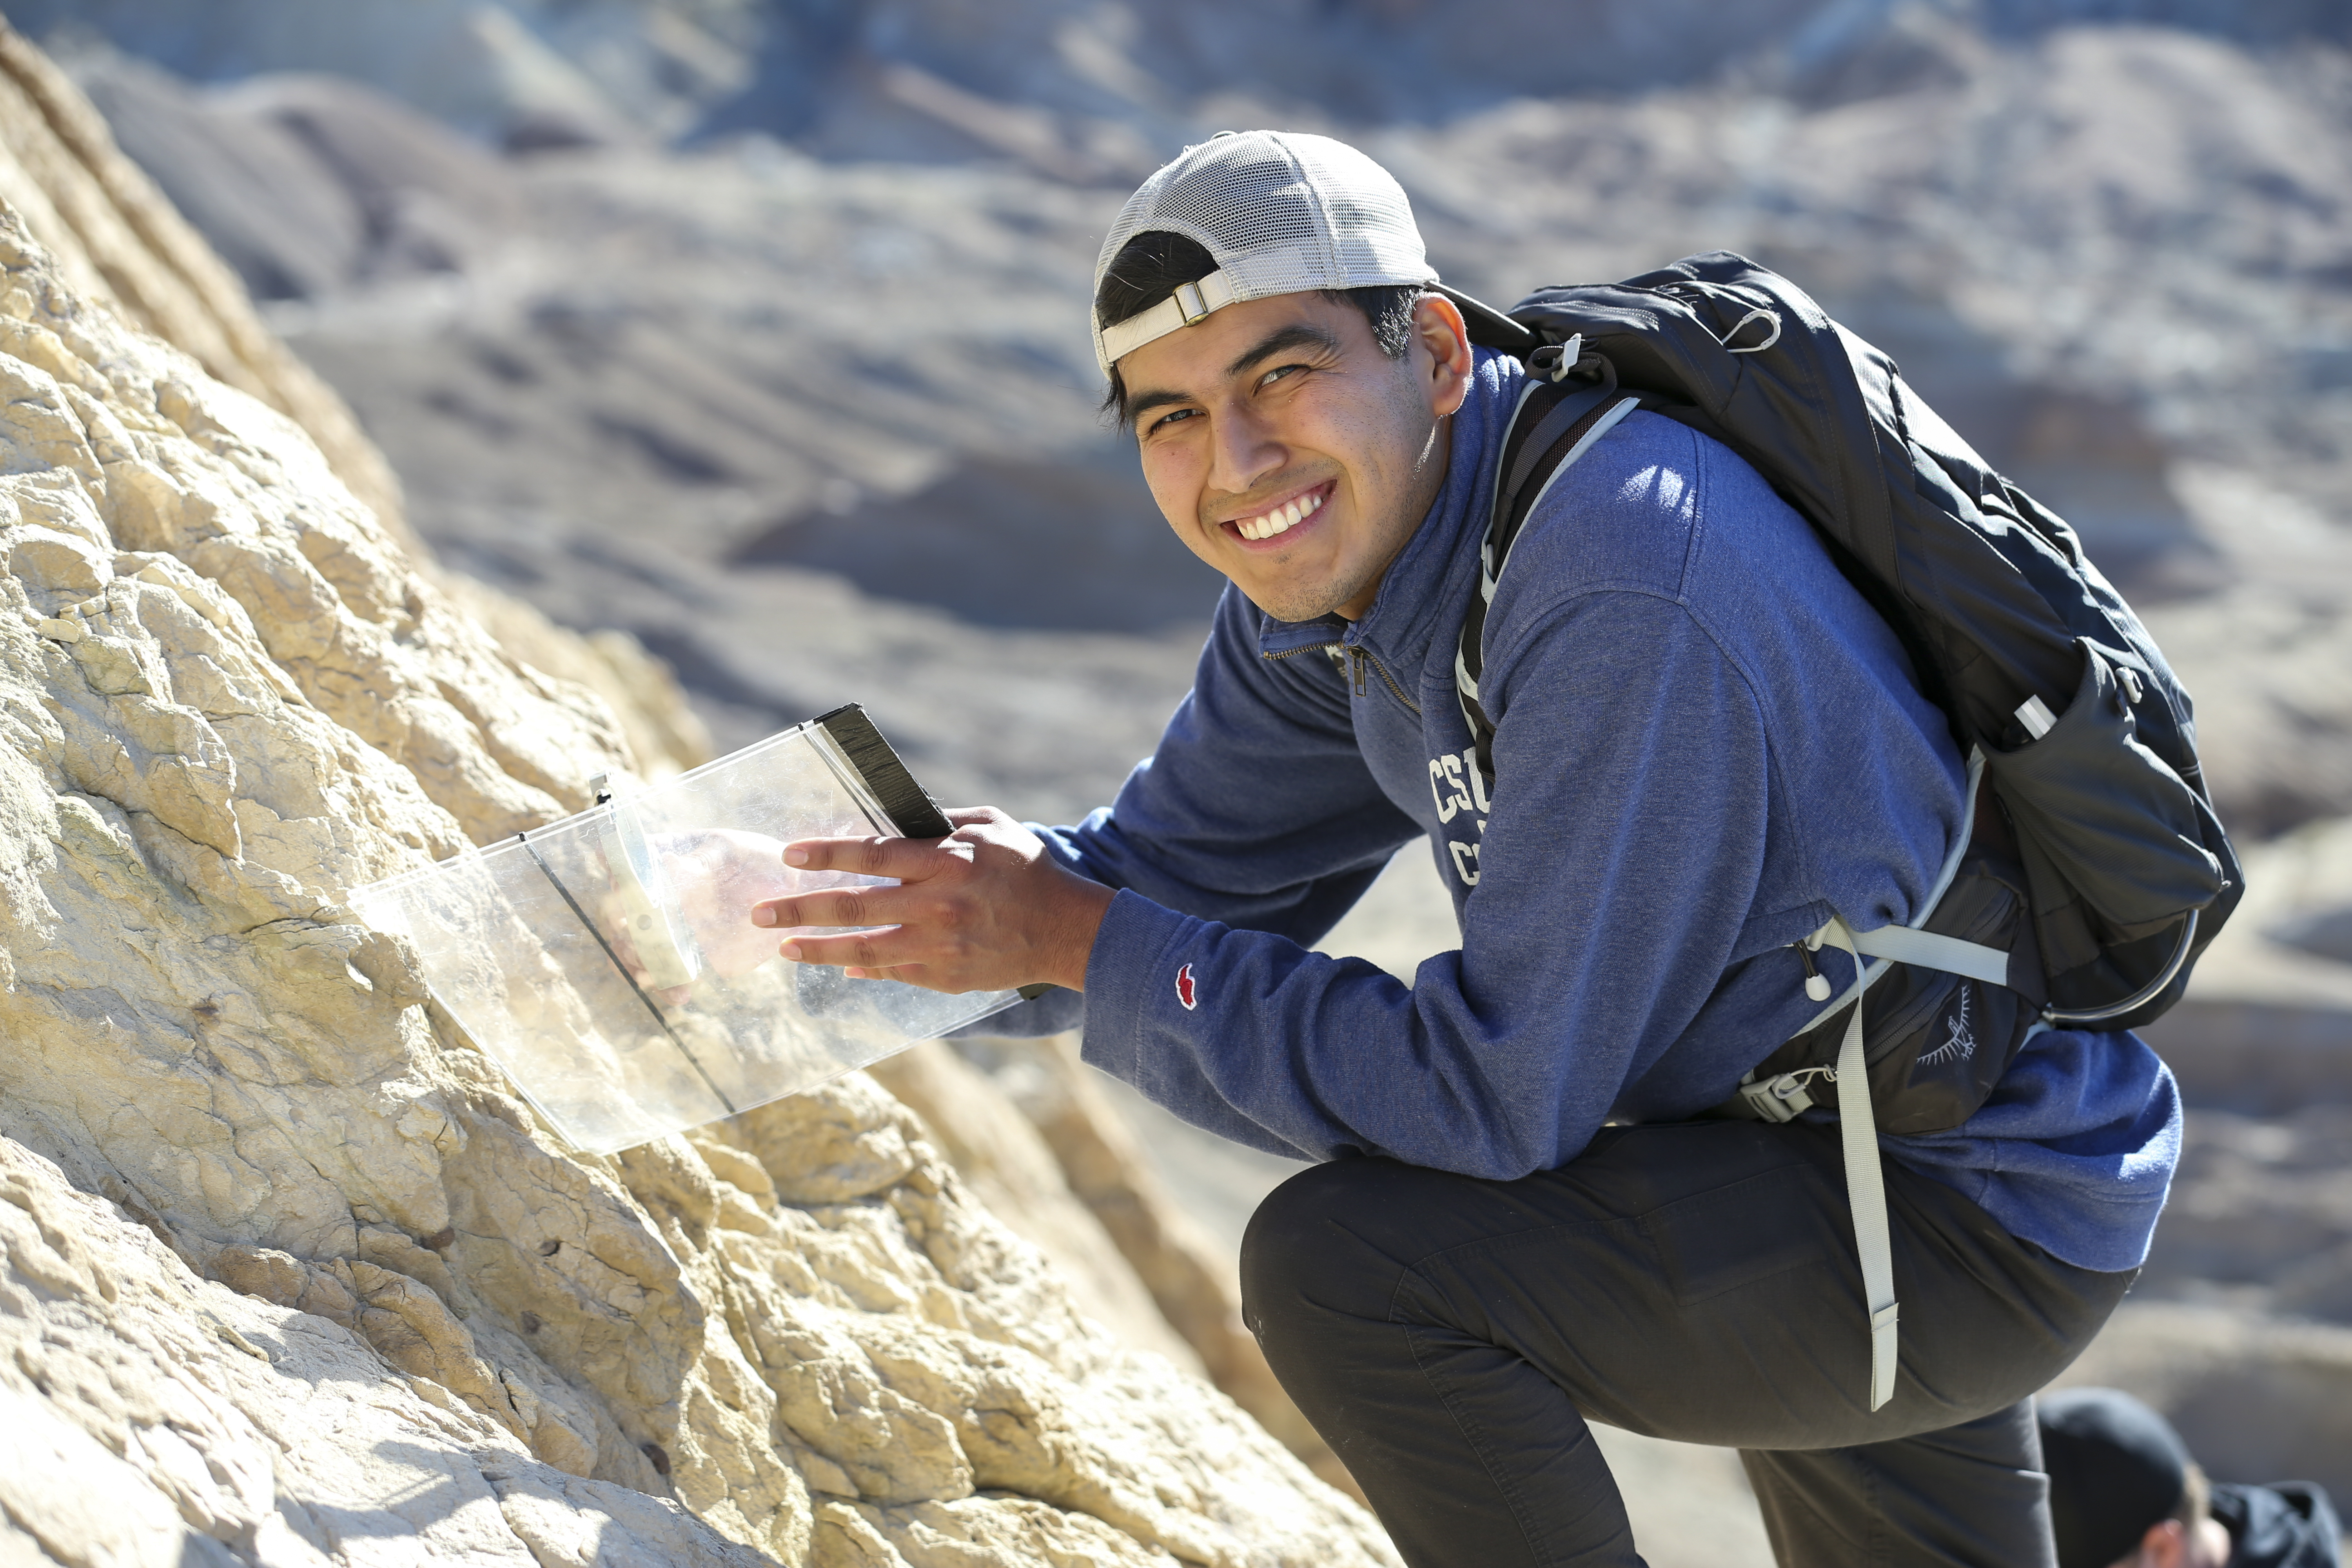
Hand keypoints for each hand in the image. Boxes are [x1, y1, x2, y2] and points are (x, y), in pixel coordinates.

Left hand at [751, 807, 1112, 993]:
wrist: (1067, 931)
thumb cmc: (1026, 869)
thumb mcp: (989, 827)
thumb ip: (937, 822)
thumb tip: (886, 822)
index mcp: (946, 862)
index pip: (872, 855)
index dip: (825, 854)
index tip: (788, 854)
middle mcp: (937, 907)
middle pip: (853, 907)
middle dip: (798, 908)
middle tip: (758, 911)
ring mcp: (939, 948)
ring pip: (862, 950)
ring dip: (815, 948)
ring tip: (780, 945)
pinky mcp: (945, 978)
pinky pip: (891, 973)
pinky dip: (860, 969)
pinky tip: (835, 964)